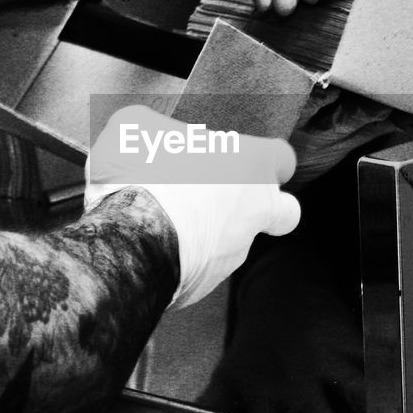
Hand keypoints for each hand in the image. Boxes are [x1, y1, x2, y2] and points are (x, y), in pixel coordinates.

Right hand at [85, 105, 301, 309]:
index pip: (281, 159)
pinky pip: (197, 270)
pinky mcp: (204, 286)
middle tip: (228, 200)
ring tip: (162, 220)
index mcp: (251, 164)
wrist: (131, 241)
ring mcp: (233, 252)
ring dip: (206, 233)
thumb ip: (156, 128)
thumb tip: (146, 135)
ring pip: (233, 242)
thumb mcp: (136, 126)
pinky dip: (179, 259)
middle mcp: (255, 211)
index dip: (263, 159)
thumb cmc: (145, 178)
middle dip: (263, 208)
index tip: (244, 160)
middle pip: (281, 211)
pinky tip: (150, 246)